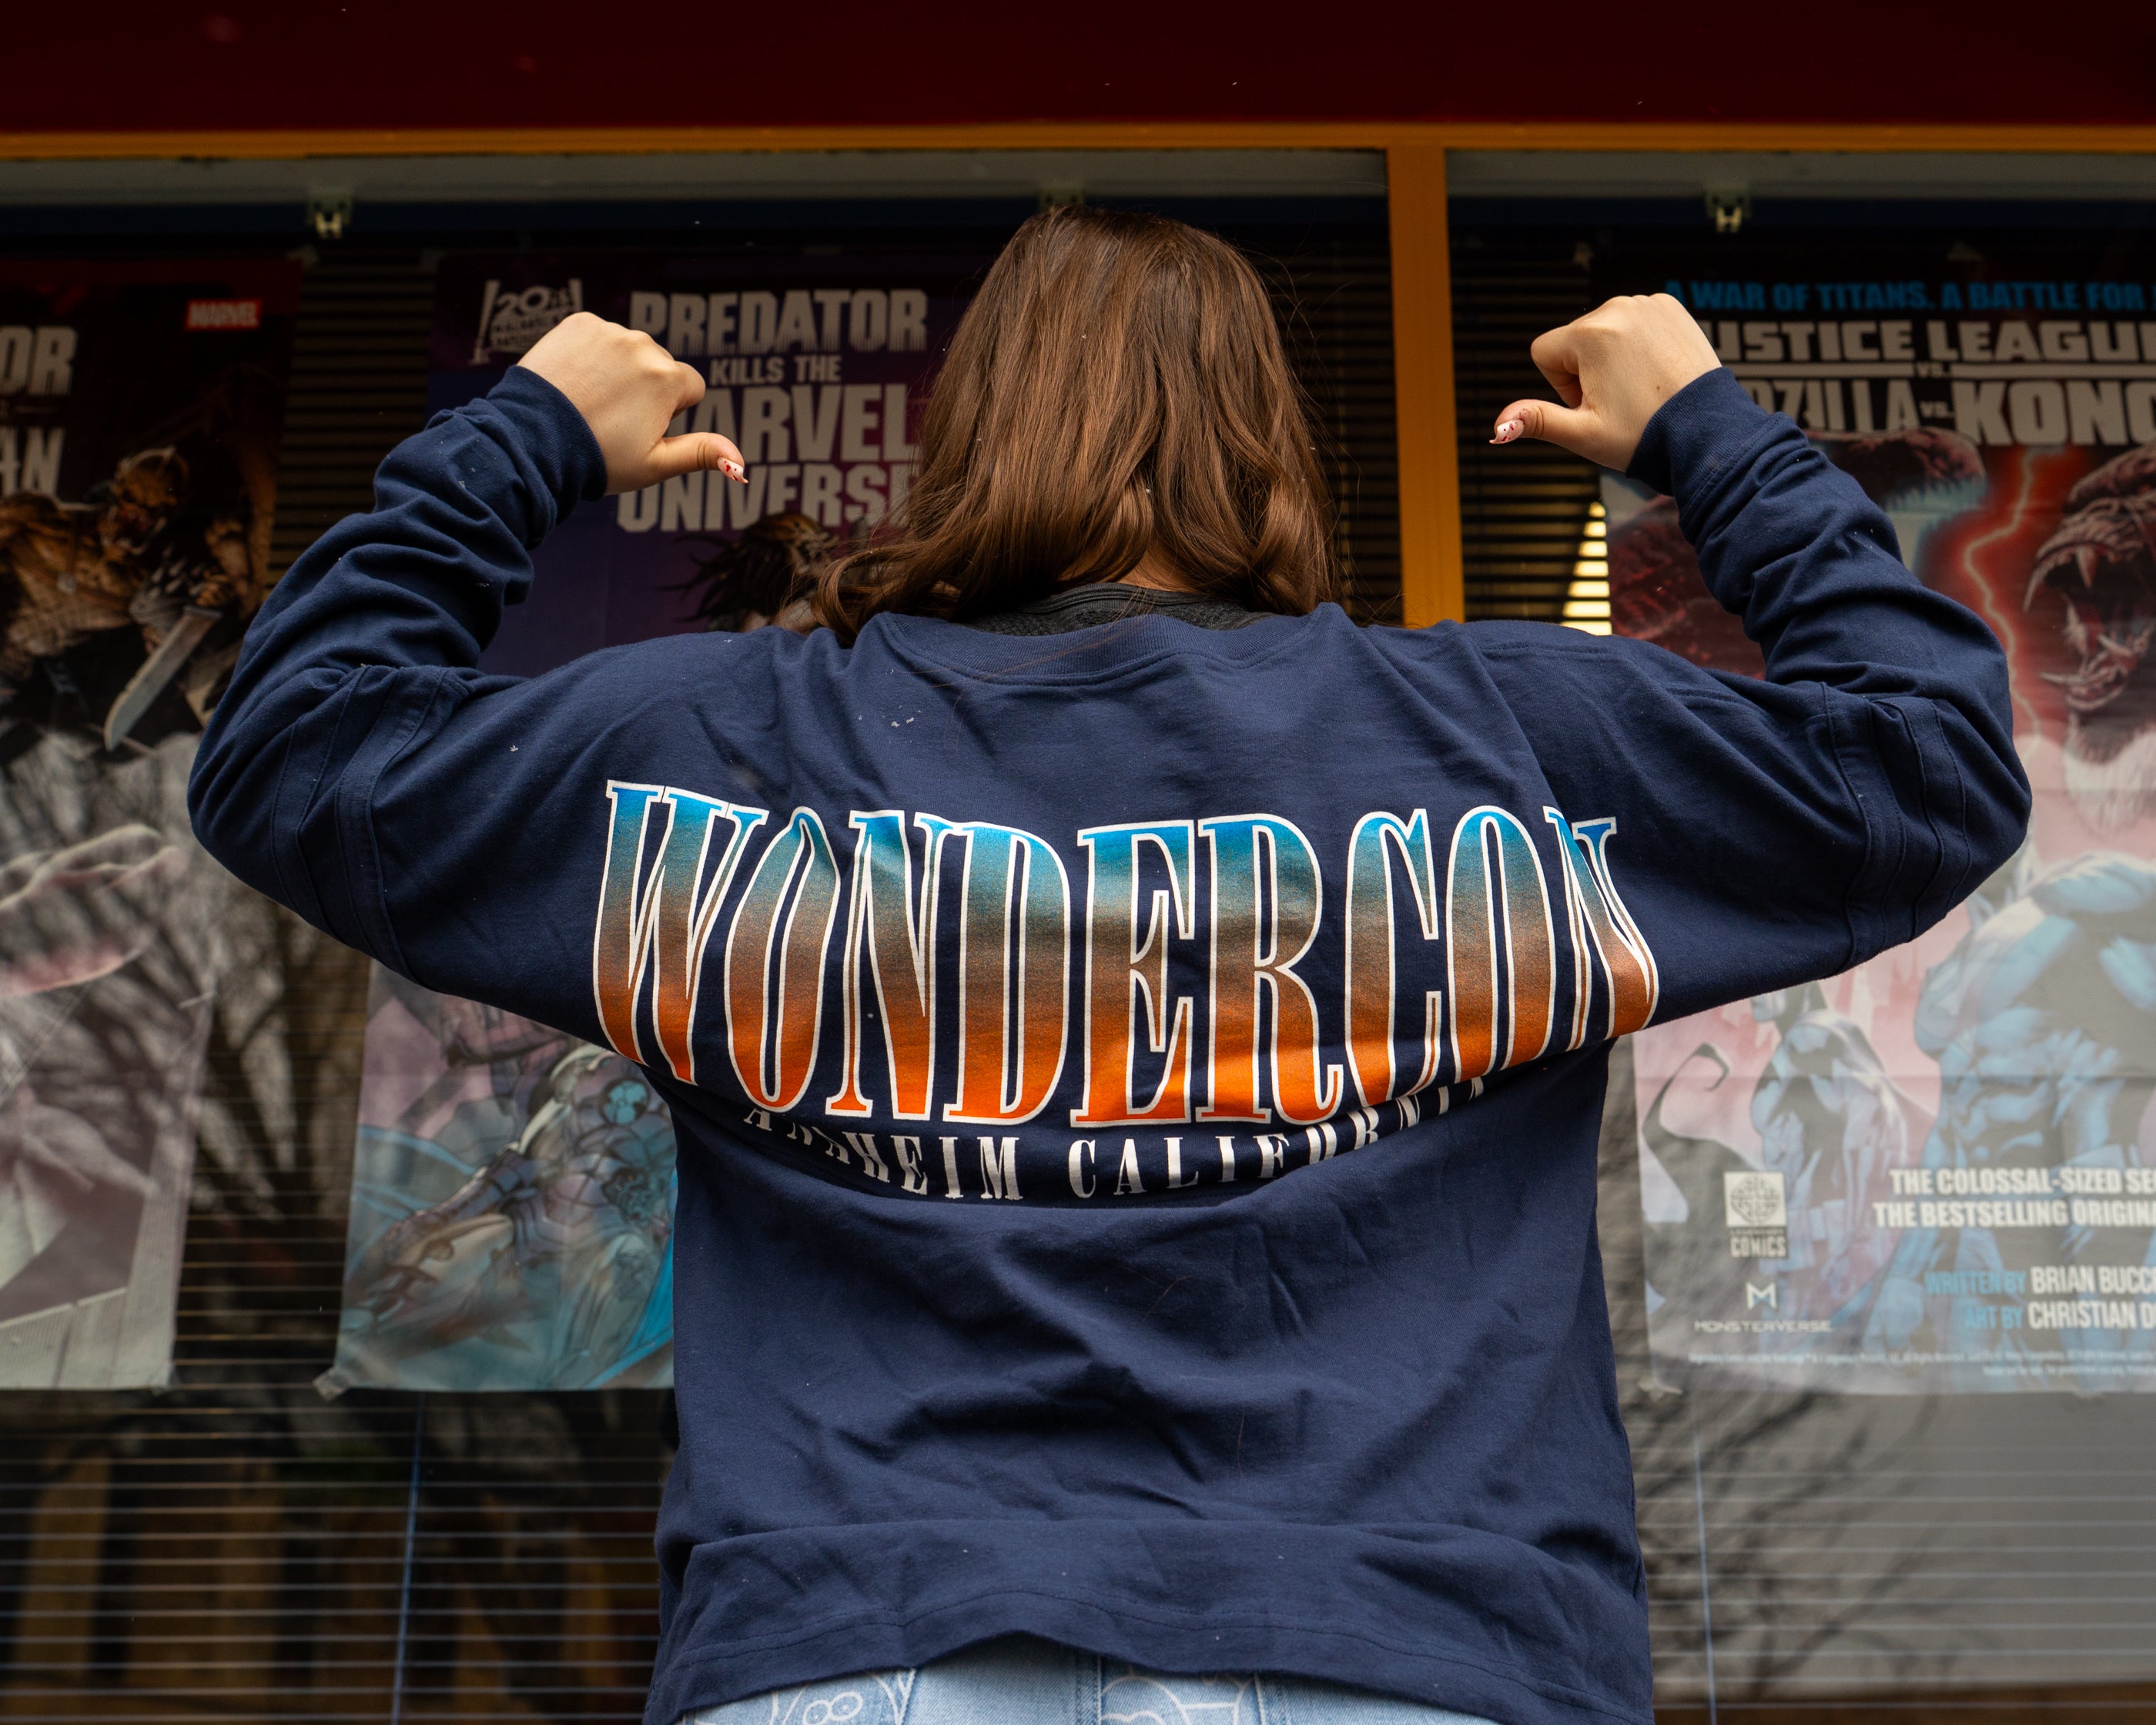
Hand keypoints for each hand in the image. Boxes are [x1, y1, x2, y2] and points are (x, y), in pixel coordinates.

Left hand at [517, 312, 745, 493]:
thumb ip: (702, 454)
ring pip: (628, 351)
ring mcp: (608, 331)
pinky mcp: (577, 323)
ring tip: (590, 401)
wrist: (532, 441)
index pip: (691, 387)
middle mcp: (643, 345)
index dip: (671, 412)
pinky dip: (590, 355)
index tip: (643, 428)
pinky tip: (575, 381)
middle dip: (646, 389)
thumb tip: (742, 464)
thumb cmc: (597, 459)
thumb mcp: (655, 465)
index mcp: (668, 378)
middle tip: (613, 419)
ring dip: (618, 370)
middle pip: (659, 367)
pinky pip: (597, 336)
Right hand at [1491, 294, 1720, 470]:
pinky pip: (1635, 324)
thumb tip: (1496, 429)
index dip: (1561, 387)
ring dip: (1612, 360)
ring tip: (1641, 389)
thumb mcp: (1583, 434)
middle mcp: (1619, 308)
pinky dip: (1639, 347)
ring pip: (1605, 333)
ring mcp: (1649, 304)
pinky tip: (1656, 372)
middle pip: (1574, 342)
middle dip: (1587, 372)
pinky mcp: (1671, 308)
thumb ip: (1536, 422)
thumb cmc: (1645, 435)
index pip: (1544, 353)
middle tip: (1620, 402)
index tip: (1592, 405)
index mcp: (1591, 333)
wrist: (1707, 433)